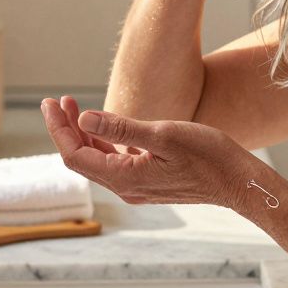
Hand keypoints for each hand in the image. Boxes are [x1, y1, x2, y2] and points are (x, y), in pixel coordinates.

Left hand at [40, 95, 257, 208]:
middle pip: (81, 158)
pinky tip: (104, 125)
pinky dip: (102, 142)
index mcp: (124, 177)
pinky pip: (113, 163)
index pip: (75, 154)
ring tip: (74, 106)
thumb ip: (121, 127)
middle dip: (65, 128)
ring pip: (96, 161)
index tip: (49, 103)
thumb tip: (84, 117)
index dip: (58, 128)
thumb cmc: (208, 156)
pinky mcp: (146, 182)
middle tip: (57, 100)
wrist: (237, 182)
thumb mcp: (163, 134)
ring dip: (82, 134)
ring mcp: (136, 187)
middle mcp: (125, 187)